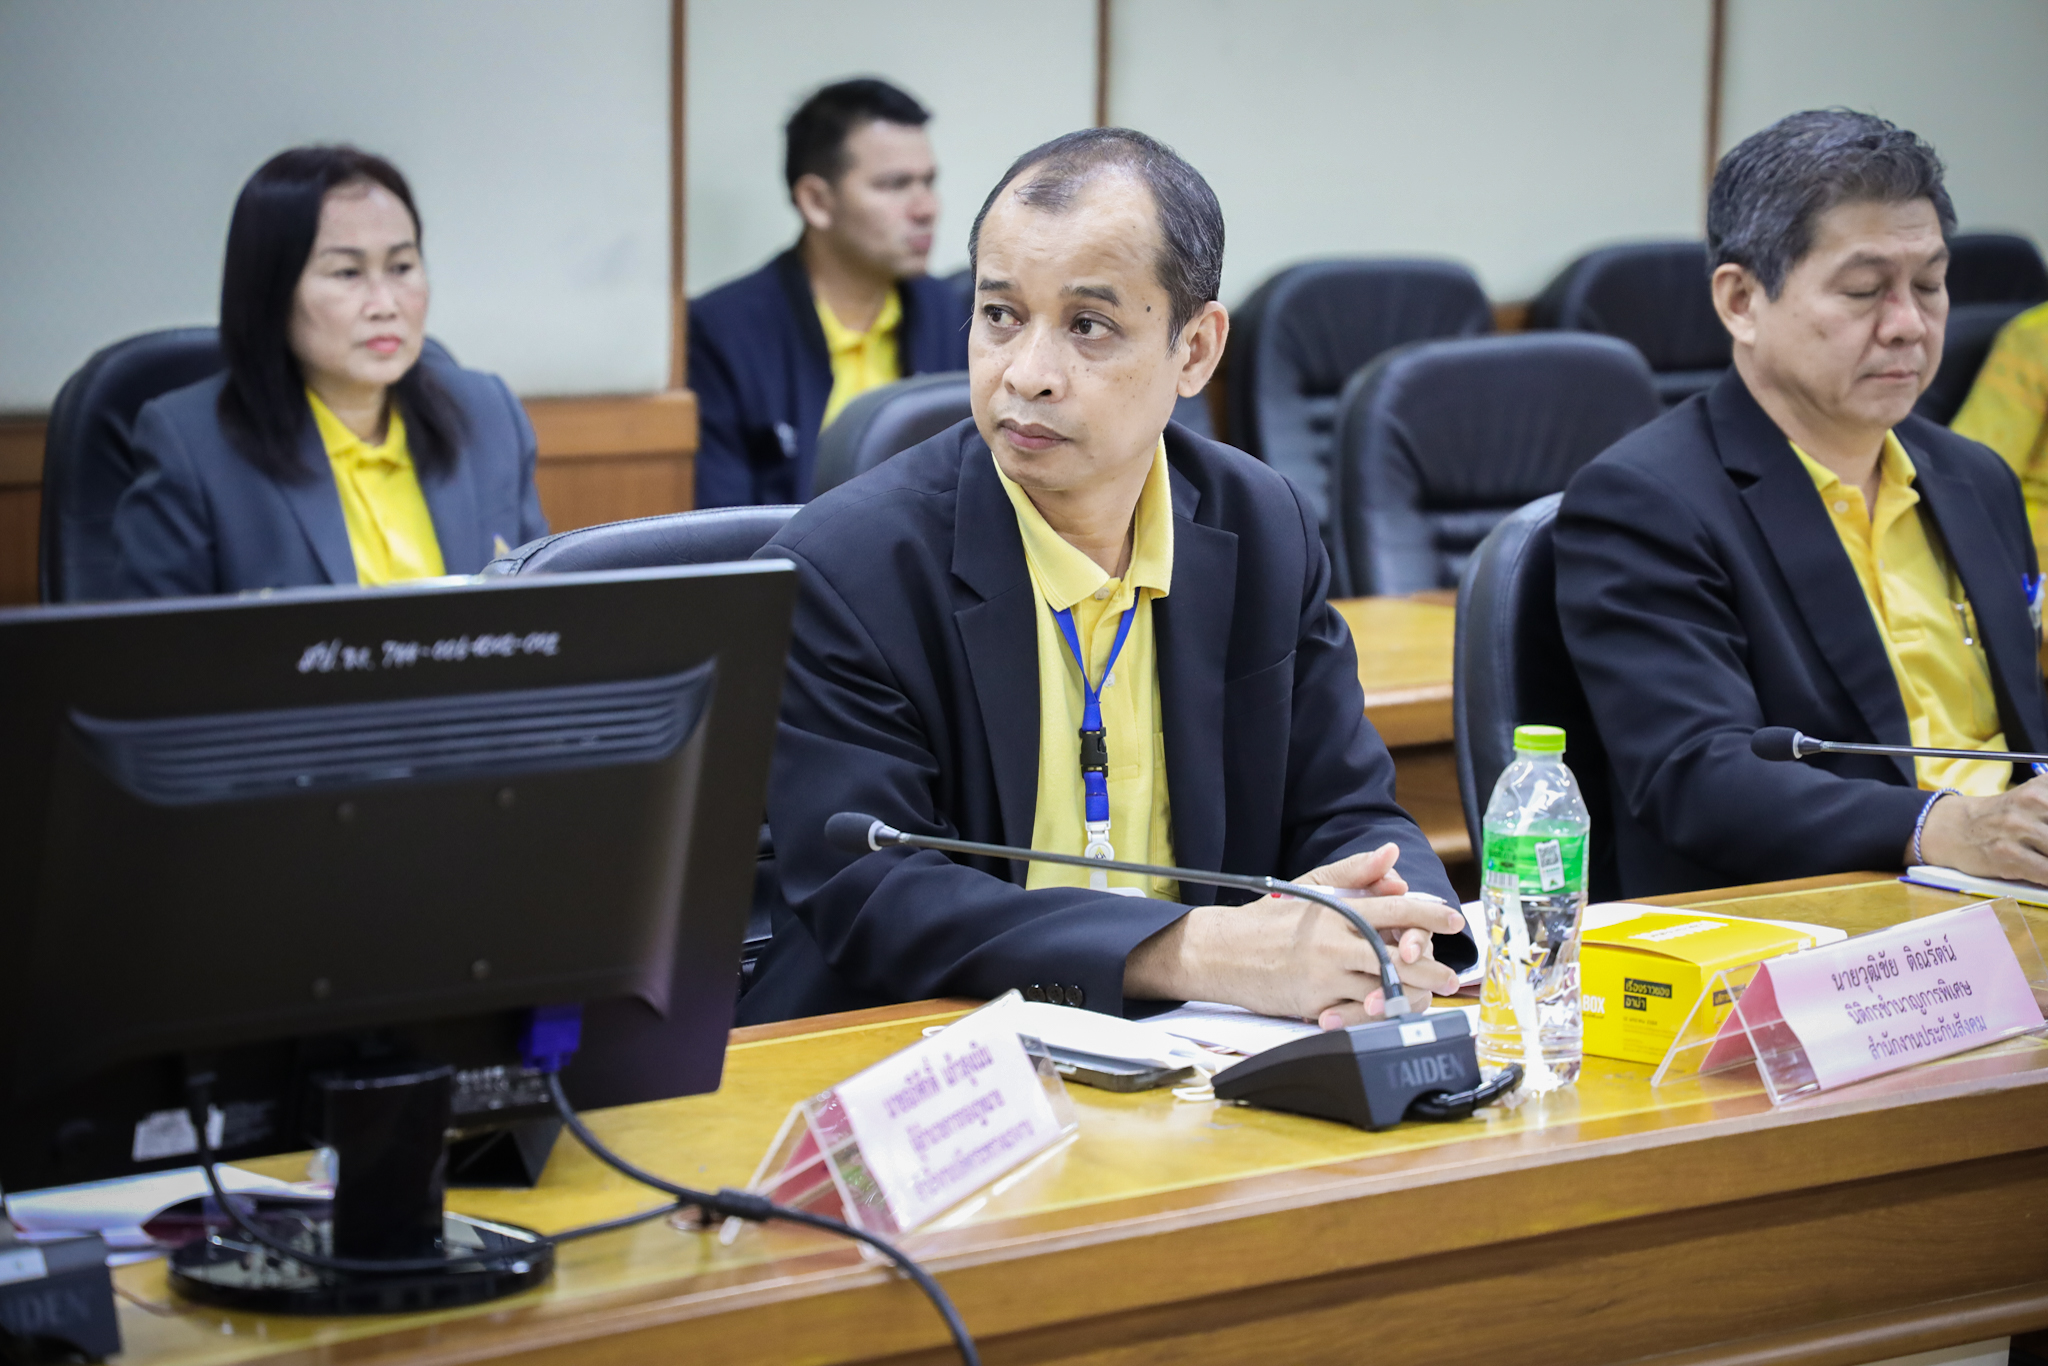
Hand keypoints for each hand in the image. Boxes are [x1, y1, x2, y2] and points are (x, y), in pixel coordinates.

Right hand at [1124, 843, 1464, 1024]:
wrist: (1222, 953)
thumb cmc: (1270, 918)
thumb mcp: (1310, 886)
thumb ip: (1354, 871)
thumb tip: (1392, 855)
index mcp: (1336, 910)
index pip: (1394, 909)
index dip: (1429, 914)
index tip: (1454, 920)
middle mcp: (1334, 943)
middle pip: (1395, 955)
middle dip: (1429, 967)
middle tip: (1450, 977)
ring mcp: (1325, 975)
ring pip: (1381, 988)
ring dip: (1409, 995)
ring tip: (1427, 997)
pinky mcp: (1314, 1002)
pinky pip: (1355, 1012)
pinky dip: (1375, 1014)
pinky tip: (1391, 1014)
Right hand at [1915, 780, 2047, 882]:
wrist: (1946, 828)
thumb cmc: (1993, 816)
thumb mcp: (2032, 797)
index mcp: (2041, 788)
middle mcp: (2032, 803)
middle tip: (2044, 846)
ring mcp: (2019, 829)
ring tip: (2040, 858)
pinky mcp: (2008, 856)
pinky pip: (2046, 874)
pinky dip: (2047, 880)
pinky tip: (2042, 879)